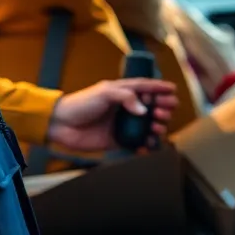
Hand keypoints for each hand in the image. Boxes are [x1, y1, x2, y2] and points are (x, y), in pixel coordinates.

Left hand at [47, 79, 177, 151]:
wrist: (61, 124)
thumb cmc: (81, 104)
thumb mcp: (105, 92)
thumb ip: (127, 97)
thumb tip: (144, 110)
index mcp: (122, 92)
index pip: (145, 88)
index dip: (160, 88)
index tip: (173, 91)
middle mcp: (125, 107)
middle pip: (150, 107)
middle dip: (162, 108)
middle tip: (165, 111)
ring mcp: (122, 124)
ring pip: (146, 126)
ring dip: (156, 126)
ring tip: (157, 127)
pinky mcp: (117, 140)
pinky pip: (136, 143)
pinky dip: (145, 145)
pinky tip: (149, 146)